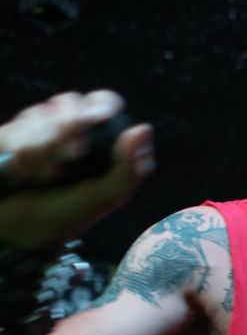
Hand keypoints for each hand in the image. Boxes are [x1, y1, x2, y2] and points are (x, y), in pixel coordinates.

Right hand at [0, 90, 153, 248]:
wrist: (19, 232)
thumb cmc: (67, 215)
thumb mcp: (104, 198)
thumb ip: (128, 169)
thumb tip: (144, 128)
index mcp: (98, 139)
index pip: (103, 101)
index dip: (99, 106)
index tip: (96, 119)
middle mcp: (67, 127)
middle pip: (69, 102)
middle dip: (66, 131)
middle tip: (67, 161)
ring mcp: (35, 128)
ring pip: (38, 115)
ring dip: (40, 151)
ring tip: (41, 179)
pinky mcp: (8, 135)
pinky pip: (12, 130)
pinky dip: (17, 153)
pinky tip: (21, 175)